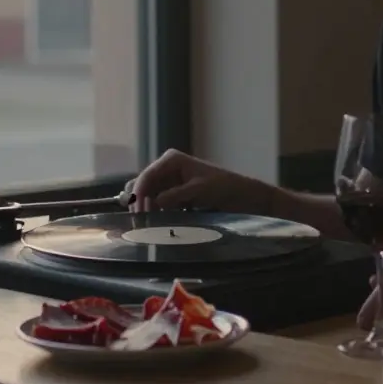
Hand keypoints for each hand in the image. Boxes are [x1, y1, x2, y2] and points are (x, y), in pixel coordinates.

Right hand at [126, 149, 275, 214]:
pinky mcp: (176, 195)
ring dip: (149, 209)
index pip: (147, 176)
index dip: (139, 193)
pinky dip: (159, 213)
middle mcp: (168, 168)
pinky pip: (160, 204)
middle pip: (144, 186)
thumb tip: (152, 202)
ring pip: (150, 197)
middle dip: (141, 202)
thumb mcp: (199, 190)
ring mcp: (171, 182)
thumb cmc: (225, 187)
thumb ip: (175, 195)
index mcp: (171, 160)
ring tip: (151, 224)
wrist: (245, 197)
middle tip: (143, 221)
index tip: (137, 212)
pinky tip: (161, 222)